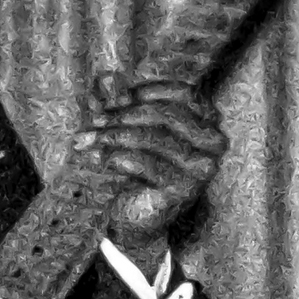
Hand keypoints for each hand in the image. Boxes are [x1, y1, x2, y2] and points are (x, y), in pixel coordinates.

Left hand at [75, 77, 227, 256]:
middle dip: (124, 115)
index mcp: (207, 123)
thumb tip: (104, 78)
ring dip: (114, 136)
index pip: (183, 93)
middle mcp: (213, 143)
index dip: (147, 92)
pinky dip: (117, 157)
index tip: (115, 99)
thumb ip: (120, 106)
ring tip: (85, 139)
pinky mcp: (184, 189)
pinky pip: (146, 163)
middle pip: (165, 115)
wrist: (134, 220)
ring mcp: (201, 167)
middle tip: (93, 121)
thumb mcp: (128, 132)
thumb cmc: (135, 172)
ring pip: (153, 138)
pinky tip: (97, 158)